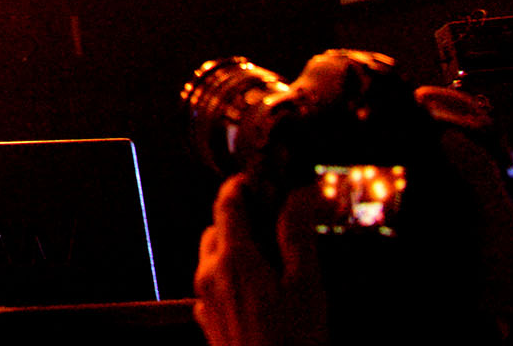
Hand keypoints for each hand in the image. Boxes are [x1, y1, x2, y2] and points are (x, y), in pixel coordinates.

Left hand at [192, 176, 325, 345]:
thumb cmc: (292, 343)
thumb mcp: (306, 285)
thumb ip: (297, 235)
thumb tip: (298, 196)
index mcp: (233, 258)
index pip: (227, 202)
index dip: (243, 185)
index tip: (261, 181)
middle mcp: (210, 274)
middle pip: (218, 228)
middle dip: (243, 219)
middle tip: (275, 224)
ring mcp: (206, 299)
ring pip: (213, 256)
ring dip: (236, 249)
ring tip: (272, 261)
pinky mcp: (209, 320)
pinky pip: (214, 286)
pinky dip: (232, 277)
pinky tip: (260, 292)